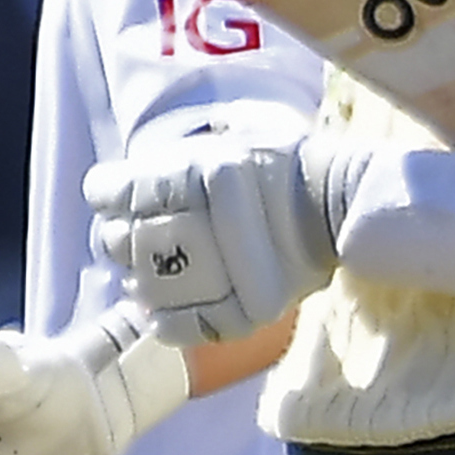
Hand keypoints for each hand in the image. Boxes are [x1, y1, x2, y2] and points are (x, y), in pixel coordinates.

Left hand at [87, 120, 339, 344]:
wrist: (348, 203)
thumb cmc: (296, 162)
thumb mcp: (246, 128)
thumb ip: (208, 134)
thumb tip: (189, 138)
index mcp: (186, 171)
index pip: (106, 192)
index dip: (110, 196)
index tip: (122, 202)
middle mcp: (194, 217)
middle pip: (117, 241)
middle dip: (123, 241)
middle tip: (140, 243)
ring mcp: (218, 268)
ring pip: (143, 287)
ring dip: (140, 285)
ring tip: (146, 284)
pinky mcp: (241, 307)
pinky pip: (182, 327)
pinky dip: (166, 325)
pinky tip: (162, 317)